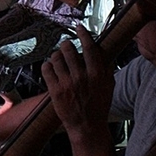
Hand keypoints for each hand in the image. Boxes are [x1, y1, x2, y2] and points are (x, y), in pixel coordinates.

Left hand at [42, 25, 113, 140]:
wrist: (87, 126)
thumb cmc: (98, 105)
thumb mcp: (108, 86)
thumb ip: (105, 67)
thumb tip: (101, 50)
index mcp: (97, 74)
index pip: (89, 47)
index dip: (83, 34)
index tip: (79, 28)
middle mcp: (82, 77)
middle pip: (69, 50)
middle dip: (66, 45)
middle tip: (65, 45)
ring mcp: (67, 83)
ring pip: (56, 58)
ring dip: (56, 55)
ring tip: (58, 58)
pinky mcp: (55, 90)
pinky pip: (46, 69)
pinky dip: (47, 65)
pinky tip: (51, 67)